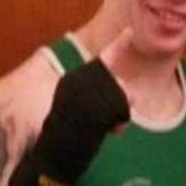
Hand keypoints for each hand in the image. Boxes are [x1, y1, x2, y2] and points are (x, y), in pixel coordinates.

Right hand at [4, 29, 133, 185]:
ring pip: (125, 98)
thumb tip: (132, 96)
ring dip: (120, 115)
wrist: (53, 154)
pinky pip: (124, 112)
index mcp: (77, 78)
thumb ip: (106, 98)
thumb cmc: (67, 136)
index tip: (130, 31)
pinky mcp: (102, 103)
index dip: (119, 44)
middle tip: (101, 122)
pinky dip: (120, 124)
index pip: (104, 58)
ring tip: (101, 128)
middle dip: (119, 105)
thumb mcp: (86, 112)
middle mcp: (84, 79)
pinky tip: (105, 131)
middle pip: (120, 86)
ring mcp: (93, 90)